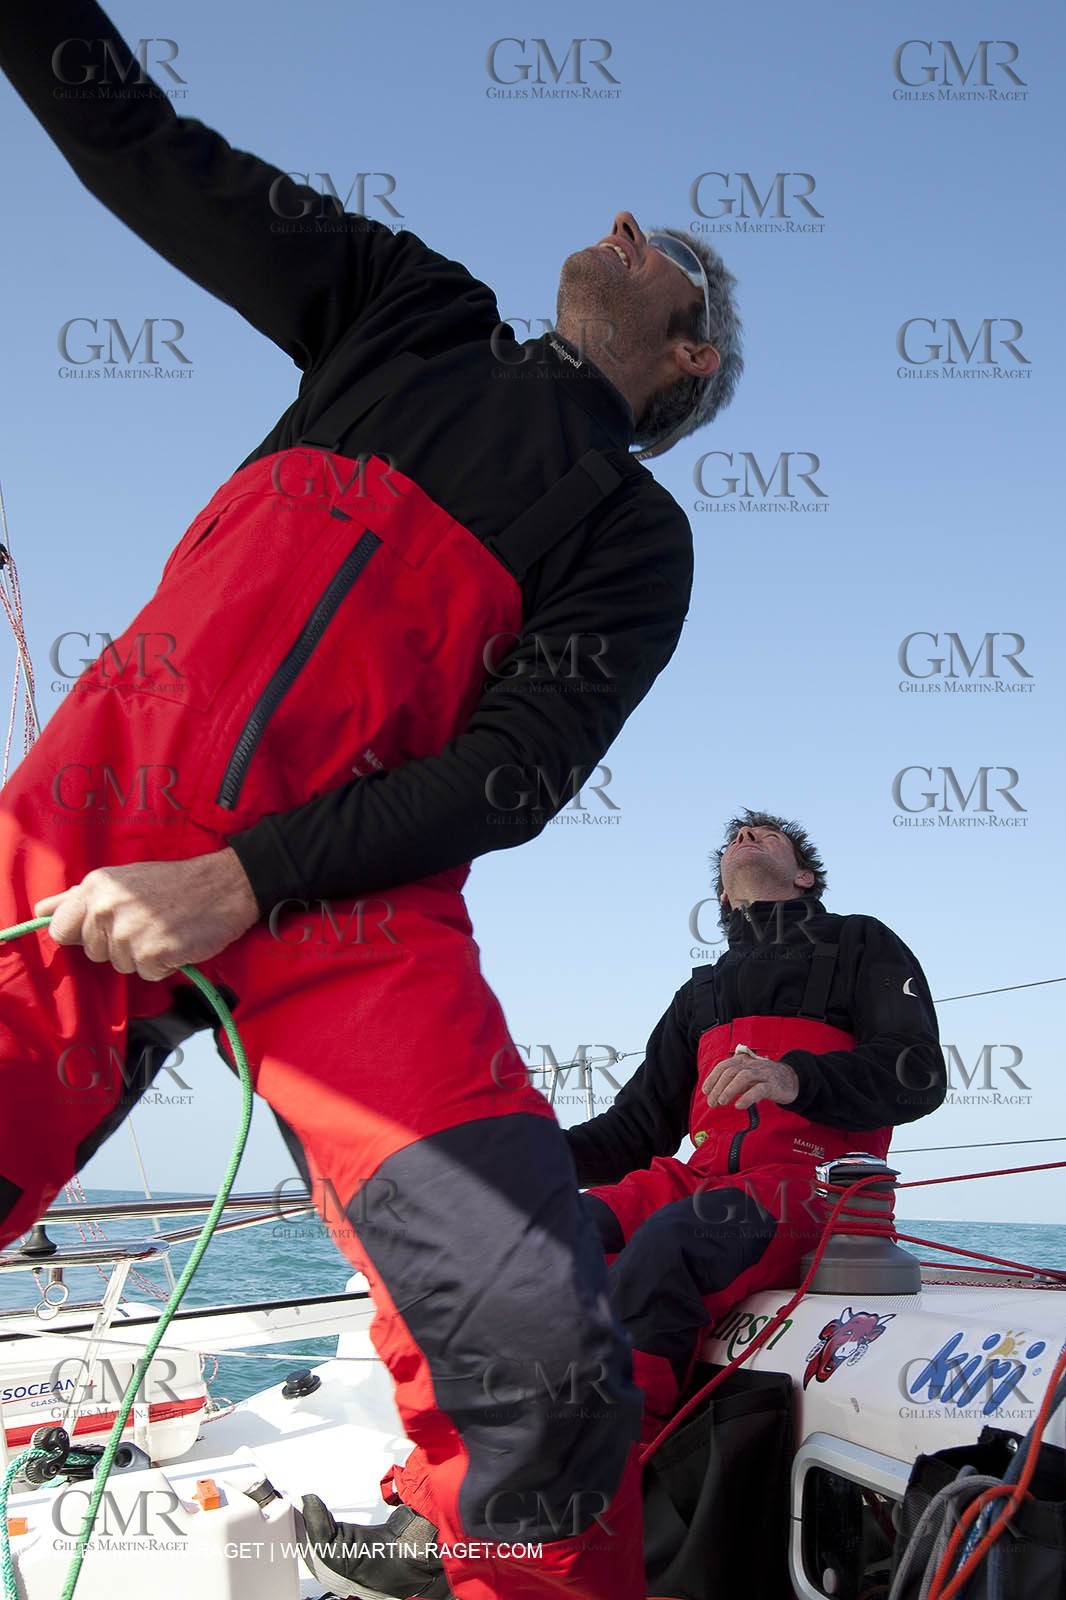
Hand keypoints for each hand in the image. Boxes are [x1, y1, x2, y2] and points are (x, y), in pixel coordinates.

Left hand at [33, 849, 258, 981]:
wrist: (226, 886)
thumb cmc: (175, 884)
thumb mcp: (122, 879)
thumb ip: (77, 897)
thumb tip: (39, 910)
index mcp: (95, 887)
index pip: (60, 930)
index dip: (82, 933)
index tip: (106, 927)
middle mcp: (106, 909)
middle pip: (93, 951)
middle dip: (117, 944)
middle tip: (147, 922)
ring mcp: (128, 934)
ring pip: (120, 965)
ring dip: (143, 955)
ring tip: (165, 930)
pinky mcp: (152, 955)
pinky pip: (147, 974)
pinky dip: (164, 965)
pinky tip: (177, 942)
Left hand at [703, 1049, 798, 1110]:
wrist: (793, 1080)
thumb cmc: (765, 1079)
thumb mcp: (747, 1077)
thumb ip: (732, 1082)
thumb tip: (714, 1093)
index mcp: (743, 1061)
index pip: (724, 1065)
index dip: (712, 1078)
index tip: (705, 1091)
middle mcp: (752, 1065)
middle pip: (731, 1071)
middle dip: (718, 1087)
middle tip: (711, 1102)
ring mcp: (764, 1074)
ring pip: (744, 1077)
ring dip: (729, 1089)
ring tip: (722, 1102)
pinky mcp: (774, 1085)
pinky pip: (760, 1089)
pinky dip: (747, 1097)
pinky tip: (739, 1105)